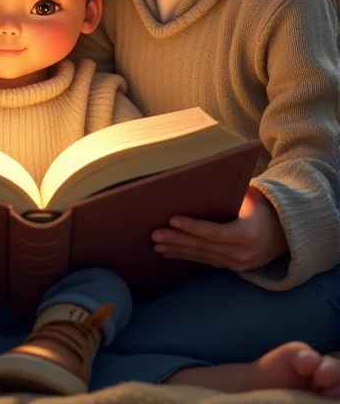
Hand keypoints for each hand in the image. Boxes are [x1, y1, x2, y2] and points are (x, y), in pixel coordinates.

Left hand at [151, 186, 288, 271]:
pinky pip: (206, 261)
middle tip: (155, 234)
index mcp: (247, 233)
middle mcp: (242, 253)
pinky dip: (187, 256)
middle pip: (203, 246)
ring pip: (202, 256)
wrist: (286, 236)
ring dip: (177, 250)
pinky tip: (170, 253)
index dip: (192, 227)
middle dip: (177, 240)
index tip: (172, 219)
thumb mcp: (255, 196)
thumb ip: (236, 189)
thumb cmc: (265, 209)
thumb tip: (211, 172)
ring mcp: (237, 263)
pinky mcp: (233, 268)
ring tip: (156, 244)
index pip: (214, 232)